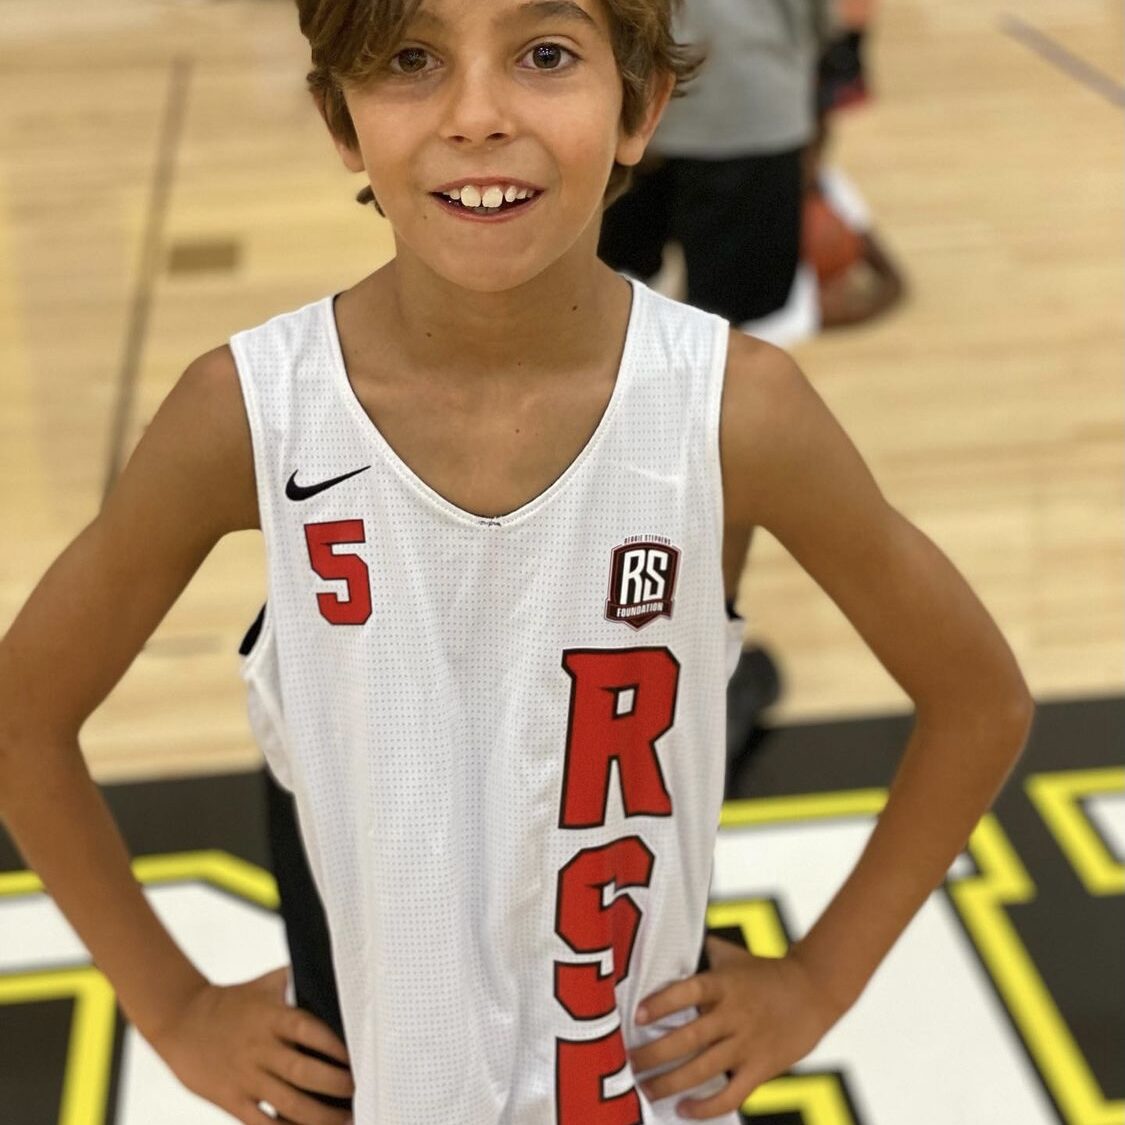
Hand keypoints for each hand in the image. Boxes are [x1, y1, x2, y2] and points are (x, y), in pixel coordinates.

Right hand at [150, 966, 353, 1123]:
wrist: (180, 1020)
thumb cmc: (232, 1001)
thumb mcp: (266, 984)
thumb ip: (297, 980)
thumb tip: (335, 969)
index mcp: (272, 1017)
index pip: (309, 1030)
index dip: (335, 1045)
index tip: (360, 1056)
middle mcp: (261, 1048)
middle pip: (302, 1072)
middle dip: (336, 1085)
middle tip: (360, 1091)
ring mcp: (246, 1077)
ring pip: (287, 1104)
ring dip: (320, 1117)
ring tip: (348, 1120)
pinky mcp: (231, 1100)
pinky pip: (261, 1124)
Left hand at [628, 936, 841, 1119]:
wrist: (814, 991)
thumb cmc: (766, 971)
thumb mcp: (732, 955)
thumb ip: (702, 951)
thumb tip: (670, 939)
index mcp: (723, 984)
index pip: (688, 992)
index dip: (662, 1003)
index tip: (637, 1016)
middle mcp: (733, 1014)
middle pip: (689, 1037)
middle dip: (654, 1054)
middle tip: (628, 1062)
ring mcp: (747, 1043)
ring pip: (703, 1069)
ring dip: (670, 1083)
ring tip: (645, 1089)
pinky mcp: (761, 1068)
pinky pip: (731, 1094)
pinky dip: (706, 1106)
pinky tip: (684, 1109)